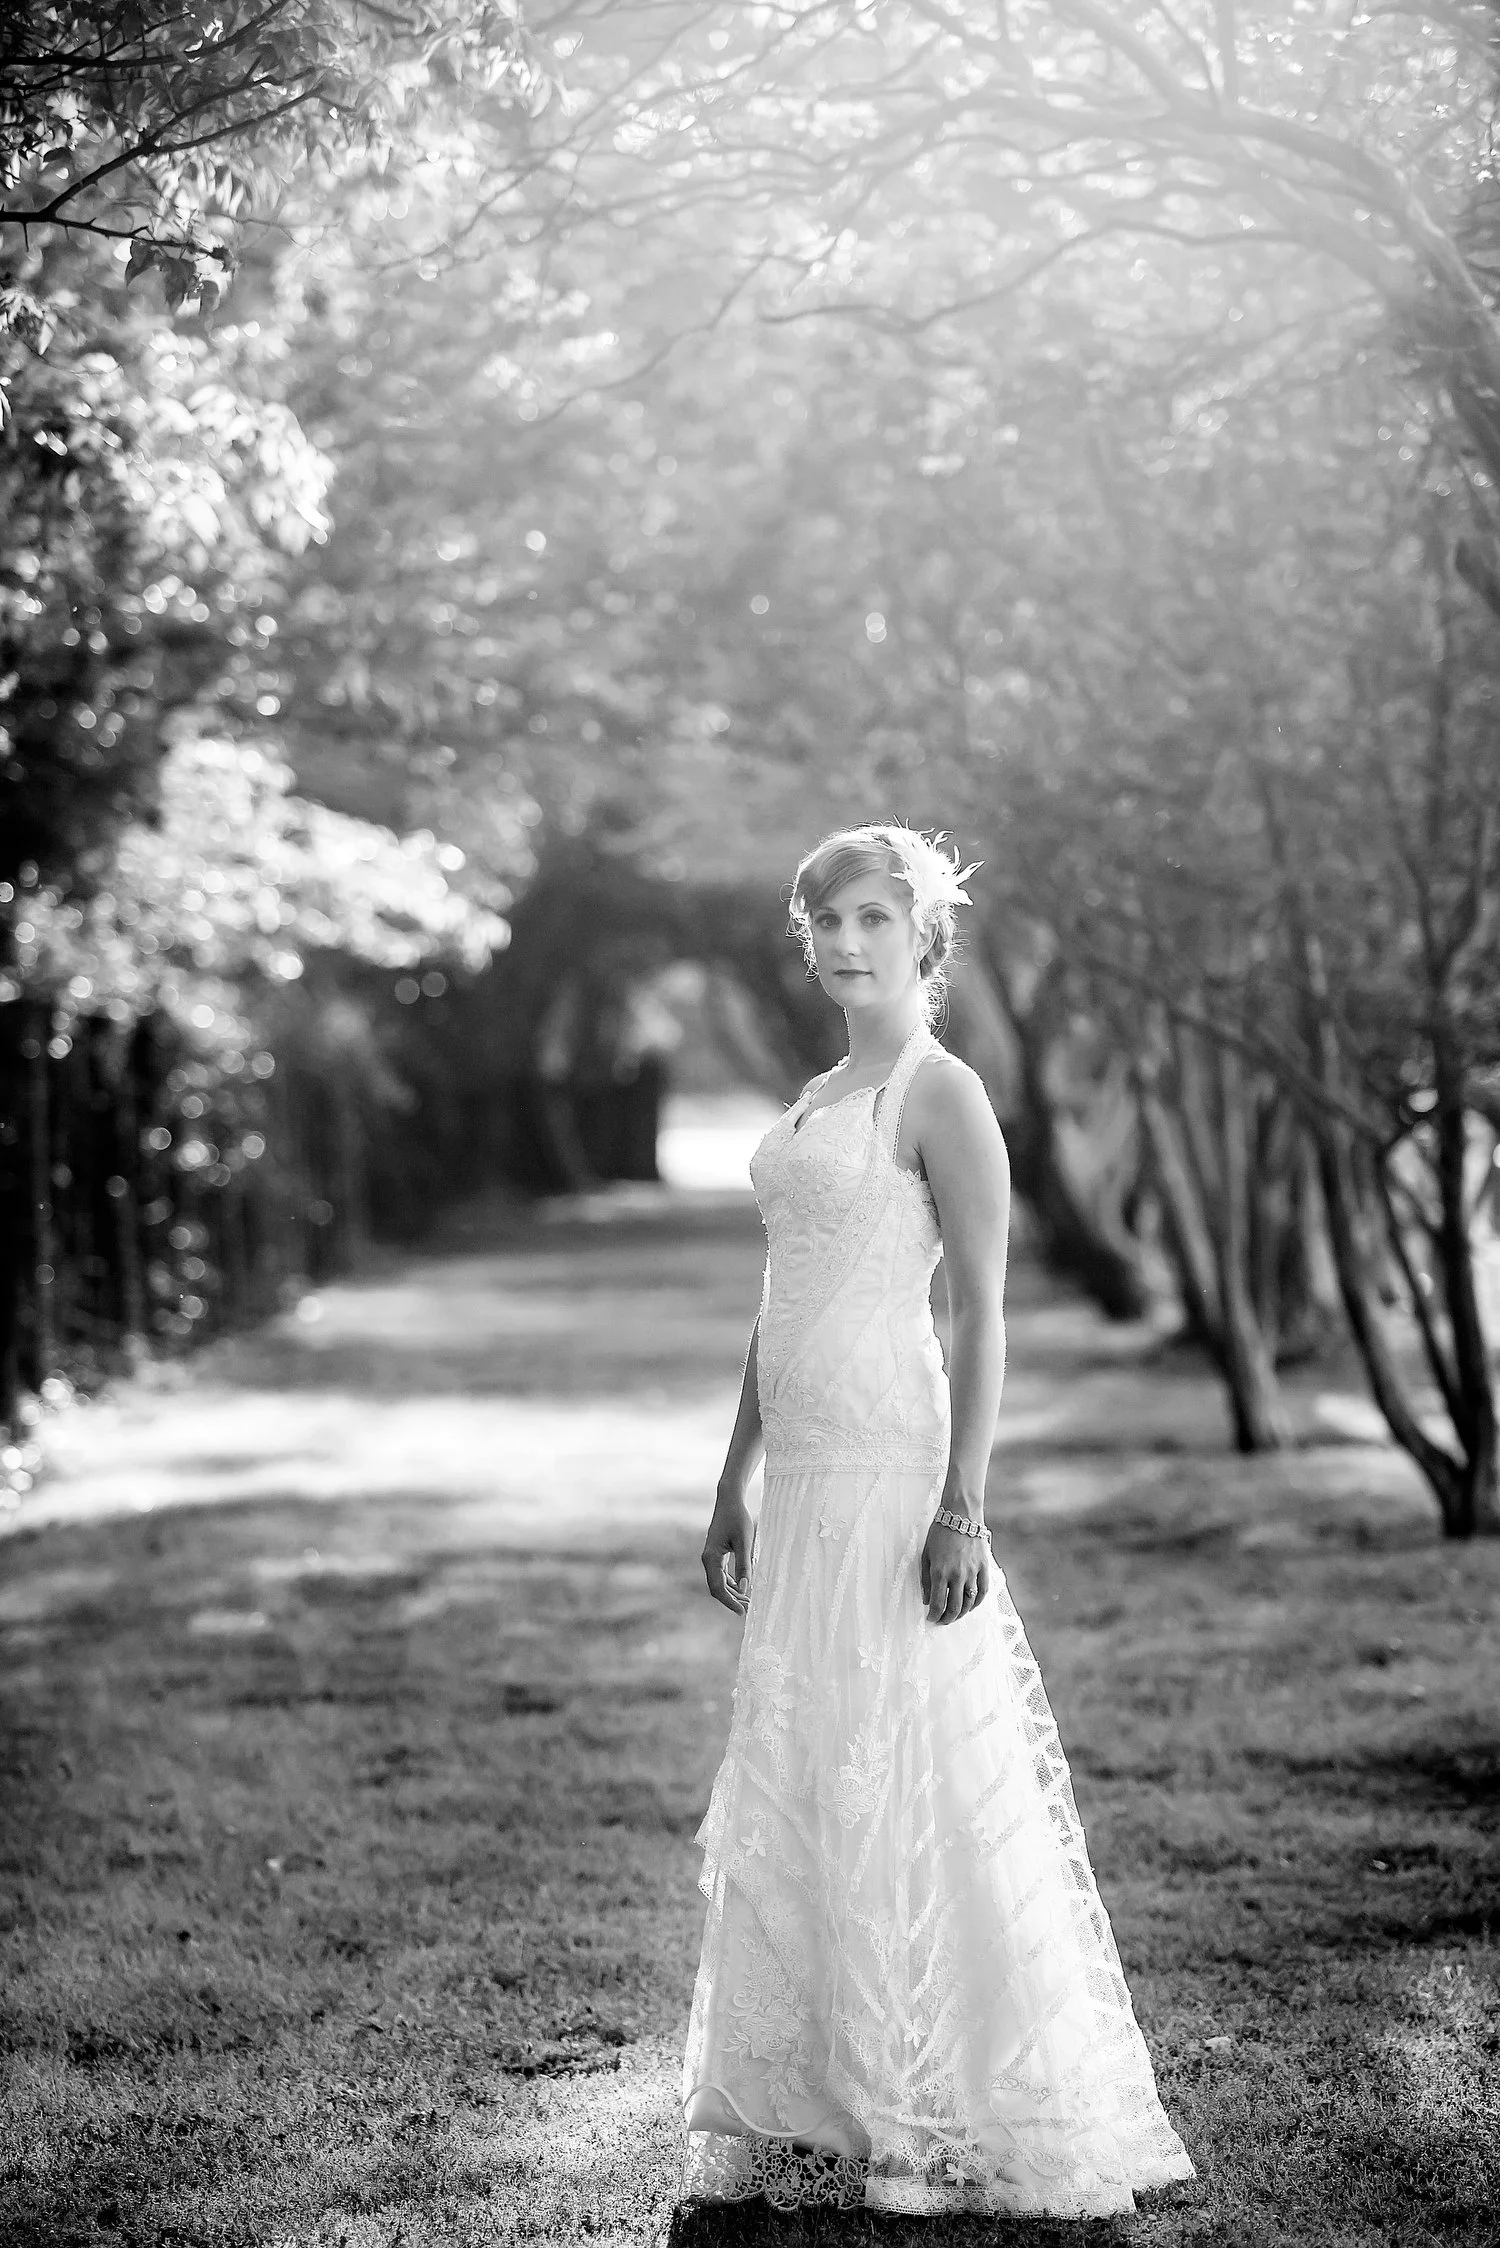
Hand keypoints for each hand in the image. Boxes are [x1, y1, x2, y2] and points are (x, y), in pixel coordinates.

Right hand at [702, 1492, 753, 1614]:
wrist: (729, 1500)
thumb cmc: (738, 1518)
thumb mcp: (744, 1542)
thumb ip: (744, 1566)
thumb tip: (745, 1590)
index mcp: (711, 1558)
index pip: (718, 1588)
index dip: (730, 1602)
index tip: (743, 1612)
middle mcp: (708, 1559)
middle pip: (717, 1588)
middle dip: (732, 1600)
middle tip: (750, 1608)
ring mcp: (711, 1557)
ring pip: (720, 1582)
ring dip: (733, 1592)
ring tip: (749, 1600)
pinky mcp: (717, 1554)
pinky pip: (722, 1574)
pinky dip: (732, 1583)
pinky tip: (744, 1586)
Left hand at [920, 1518, 988, 1624]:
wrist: (960, 1515)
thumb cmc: (939, 1533)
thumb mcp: (926, 1555)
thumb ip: (926, 1579)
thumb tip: (927, 1599)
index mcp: (940, 1572)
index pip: (937, 1603)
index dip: (934, 1615)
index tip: (931, 1618)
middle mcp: (957, 1575)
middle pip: (955, 1607)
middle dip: (947, 1618)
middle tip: (943, 1620)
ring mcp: (972, 1572)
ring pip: (970, 1602)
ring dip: (962, 1613)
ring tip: (956, 1615)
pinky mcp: (984, 1567)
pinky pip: (983, 1590)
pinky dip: (978, 1602)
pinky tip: (972, 1605)